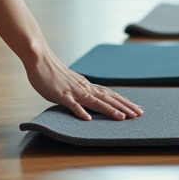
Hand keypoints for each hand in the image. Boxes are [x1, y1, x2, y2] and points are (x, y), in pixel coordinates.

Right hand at [26, 51, 143, 121]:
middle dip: (123, 107)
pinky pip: (72, 105)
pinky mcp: (61, 95)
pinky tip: (88, 119)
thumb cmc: (53, 73)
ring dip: (109, 110)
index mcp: (87, 86)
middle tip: (138, 114)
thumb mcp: (71, 83)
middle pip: (107, 98)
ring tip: (122, 118)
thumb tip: (91, 100)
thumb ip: (82, 91)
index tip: (136, 108)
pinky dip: (80, 111)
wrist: (40, 60)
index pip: (109, 94)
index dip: (123, 102)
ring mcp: (73, 91)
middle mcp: (84, 88)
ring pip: (95, 102)